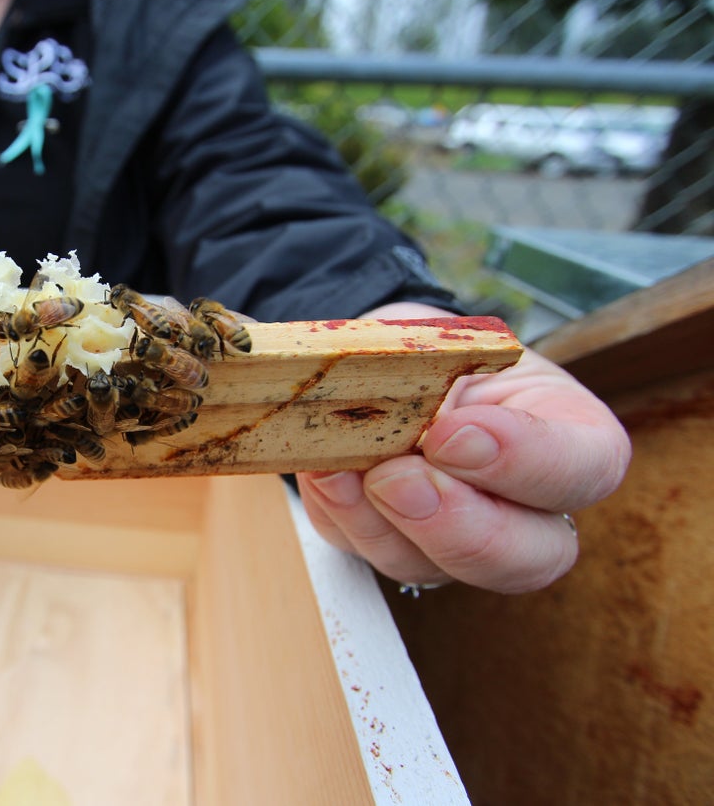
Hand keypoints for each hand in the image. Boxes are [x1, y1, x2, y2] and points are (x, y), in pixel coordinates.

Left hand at [296, 303, 630, 593]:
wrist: (387, 363)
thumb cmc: (440, 350)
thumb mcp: (451, 338)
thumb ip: (441, 368)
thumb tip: (410, 408)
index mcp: (571, 437)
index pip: (582, 469)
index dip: (522, 460)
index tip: (453, 433)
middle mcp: (530, 509)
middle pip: (528, 558)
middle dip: (455, 526)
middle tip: (398, 479)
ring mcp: (461, 541)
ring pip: (434, 568)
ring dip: (378, 523)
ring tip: (340, 470)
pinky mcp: (396, 549)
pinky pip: (368, 552)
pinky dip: (340, 514)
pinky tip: (324, 475)